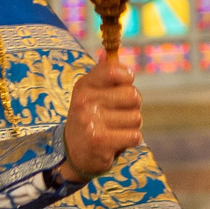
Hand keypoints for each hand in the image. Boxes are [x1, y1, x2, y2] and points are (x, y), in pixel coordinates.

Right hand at [61, 54, 141, 182]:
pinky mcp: (101, 142)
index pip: (113, 70)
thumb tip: (110, 55)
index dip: (127, 77)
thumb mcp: (89, 94)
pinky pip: (135, 136)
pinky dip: (131, 140)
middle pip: (133, 95)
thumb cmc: (89, 119)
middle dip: (133, 106)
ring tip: (115, 129)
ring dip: (131, 126)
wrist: (73, 153)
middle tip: (120, 114)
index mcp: (84, 86)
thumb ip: (103, 76)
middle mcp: (85, 102)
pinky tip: (117, 141)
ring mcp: (92, 122)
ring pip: (136, 118)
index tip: (126, 83)